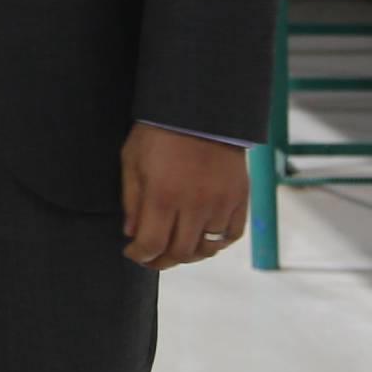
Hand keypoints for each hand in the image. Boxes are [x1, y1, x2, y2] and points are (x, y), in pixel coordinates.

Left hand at [120, 125, 249, 269]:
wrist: (200, 110)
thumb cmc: (158, 132)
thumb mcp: (132, 160)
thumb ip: (131, 200)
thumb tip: (132, 234)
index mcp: (162, 195)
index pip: (151, 244)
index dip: (139, 255)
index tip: (132, 253)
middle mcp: (194, 205)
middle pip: (180, 253)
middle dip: (161, 261)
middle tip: (152, 258)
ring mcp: (220, 203)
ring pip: (207, 249)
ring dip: (189, 255)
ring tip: (176, 250)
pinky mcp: (239, 198)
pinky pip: (231, 235)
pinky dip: (216, 244)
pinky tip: (203, 239)